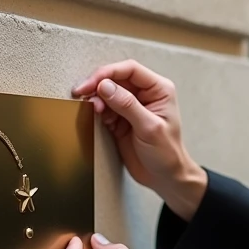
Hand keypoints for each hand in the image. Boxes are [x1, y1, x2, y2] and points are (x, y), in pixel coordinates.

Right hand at [72, 59, 206, 219]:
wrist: (165, 178)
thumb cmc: (167, 153)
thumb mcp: (149, 128)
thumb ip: (127, 105)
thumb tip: (105, 86)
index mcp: (159, 90)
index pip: (130, 70)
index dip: (108, 72)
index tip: (92, 83)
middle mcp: (145, 94)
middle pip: (116, 78)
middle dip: (98, 85)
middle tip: (82, 93)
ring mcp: (132, 106)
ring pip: (107, 93)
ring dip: (96, 98)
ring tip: (92, 109)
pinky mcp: (121, 119)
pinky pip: (104, 108)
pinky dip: (97, 110)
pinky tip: (96, 116)